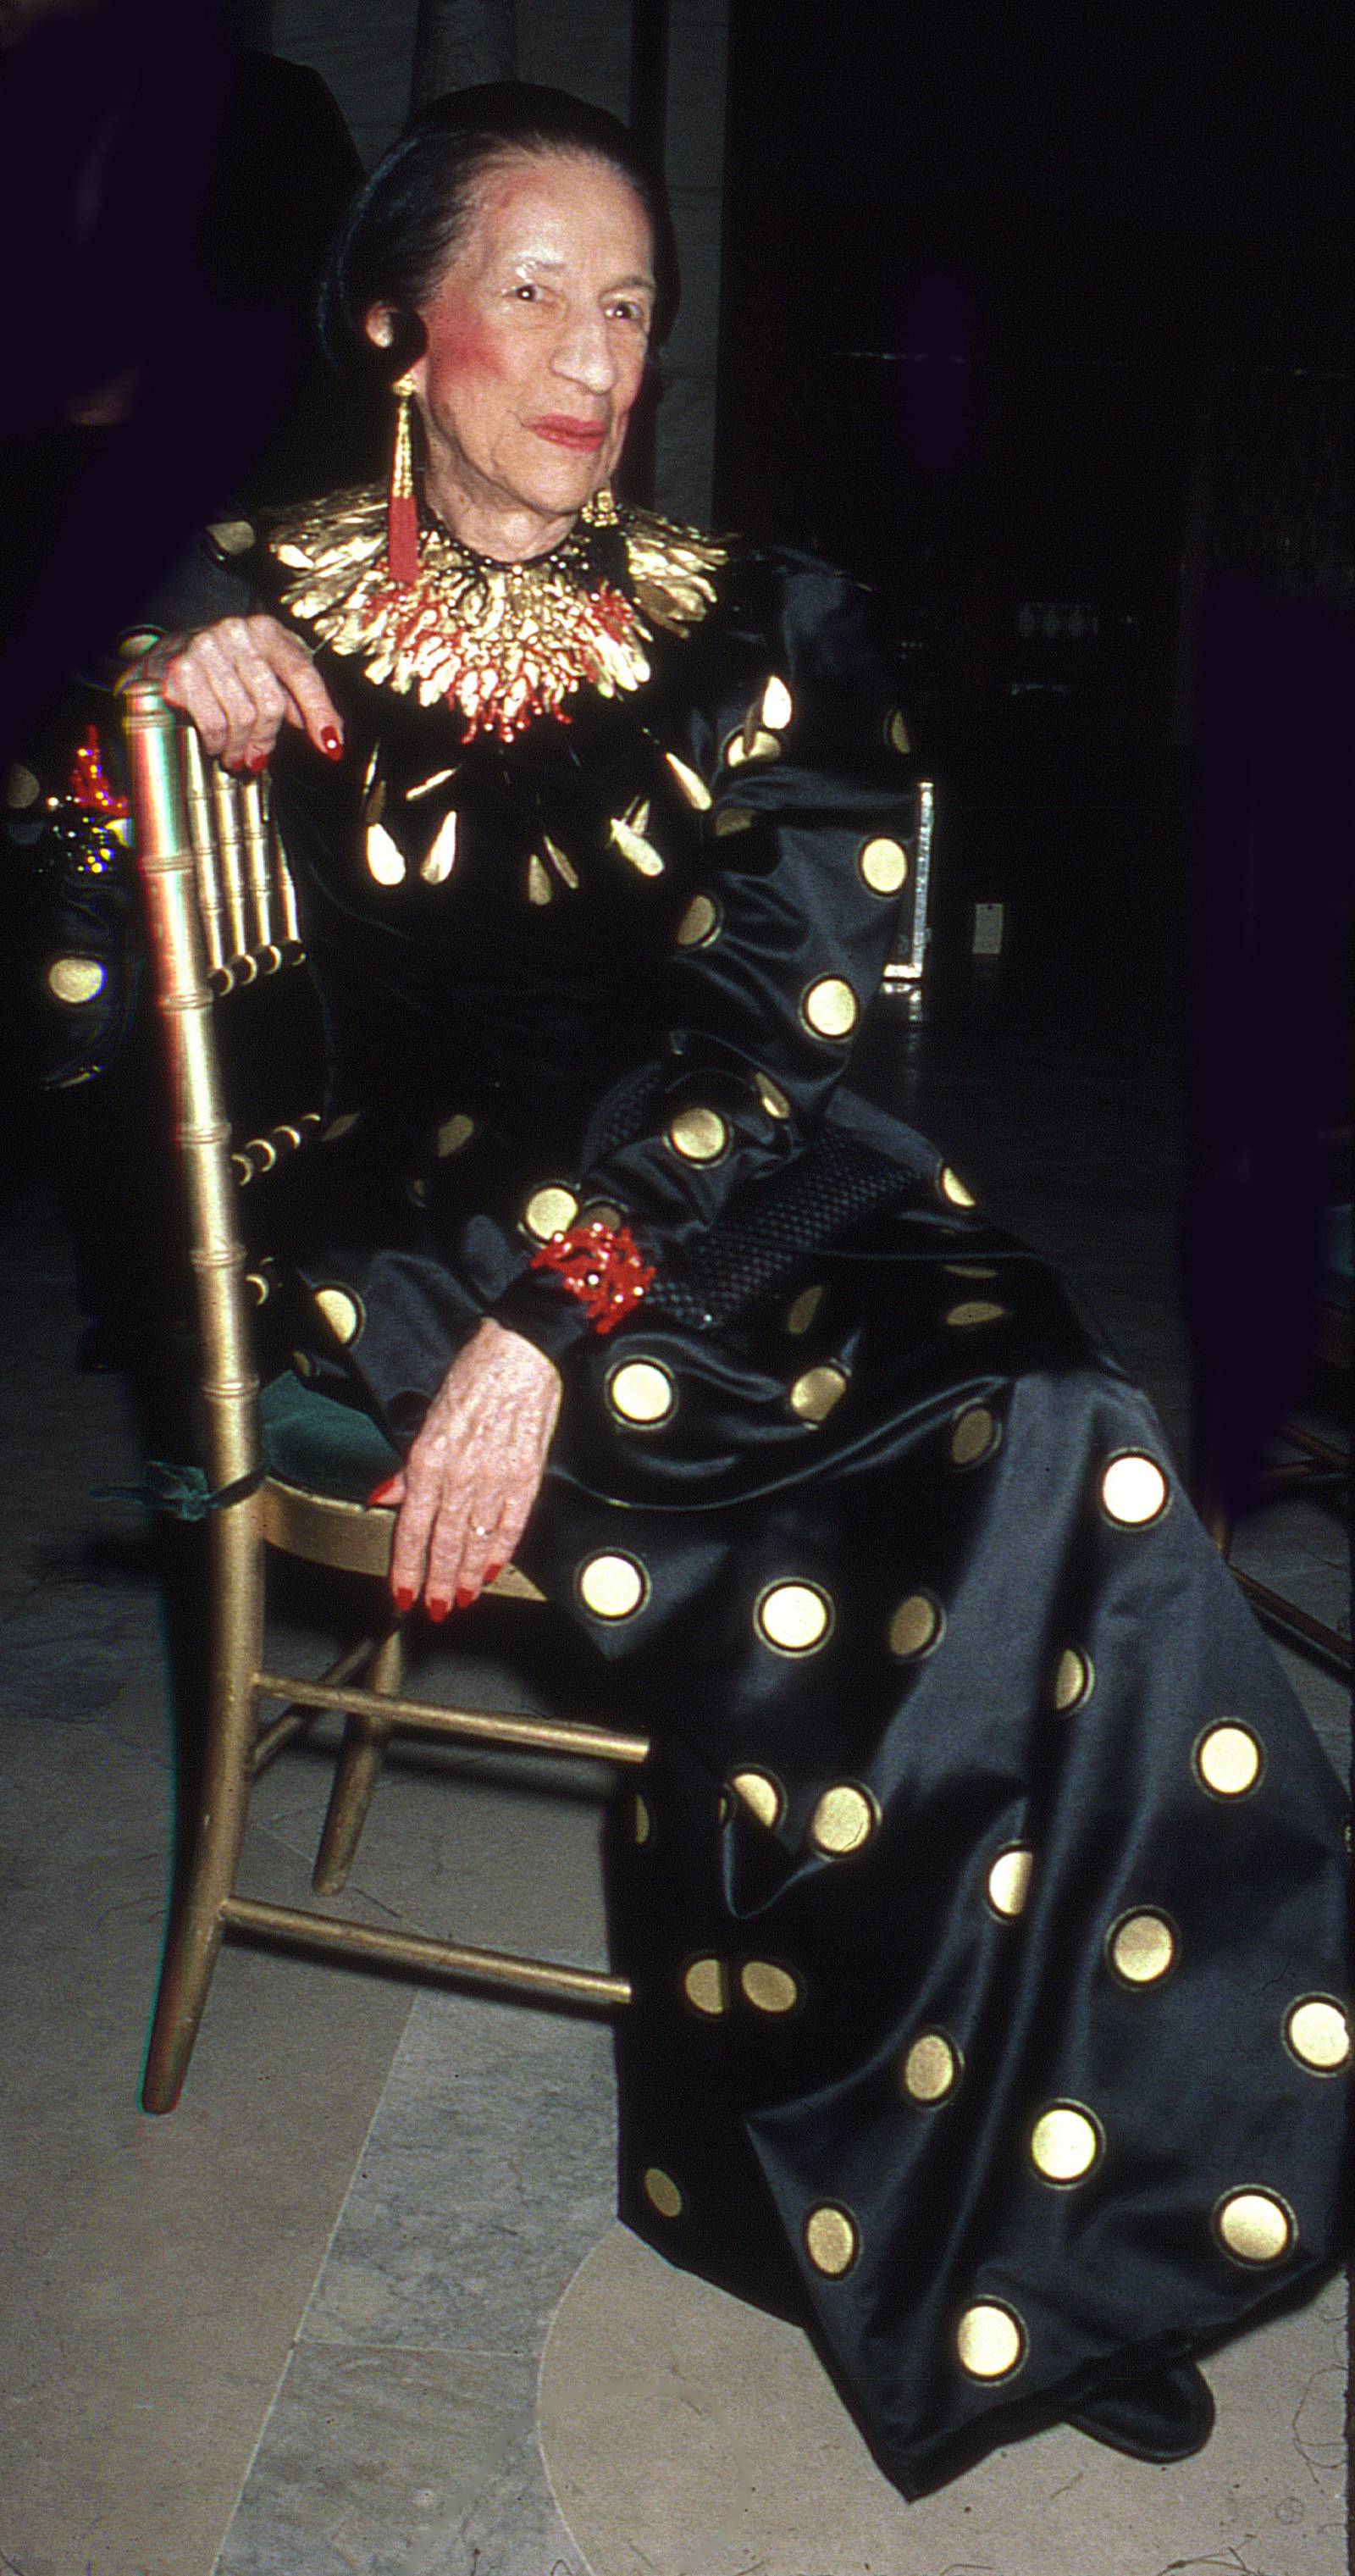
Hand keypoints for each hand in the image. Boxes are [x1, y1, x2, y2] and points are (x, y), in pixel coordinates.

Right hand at [150, 613, 343, 771]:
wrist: (169, 650)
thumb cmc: (229, 664)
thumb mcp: (268, 669)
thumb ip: (298, 696)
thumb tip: (329, 734)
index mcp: (267, 631)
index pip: (302, 674)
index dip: (320, 713)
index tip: (332, 746)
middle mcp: (237, 633)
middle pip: (270, 703)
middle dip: (267, 740)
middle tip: (259, 760)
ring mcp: (207, 649)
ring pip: (242, 717)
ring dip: (241, 747)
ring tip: (238, 757)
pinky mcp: (181, 670)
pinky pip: (212, 722)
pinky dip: (218, 743)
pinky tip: (217, 746)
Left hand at [376, 1320, 561, 1618]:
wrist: (521, 1354)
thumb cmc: (472, 1378)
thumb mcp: (428, 1419)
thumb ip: (407, 1467)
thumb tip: (383, 1498)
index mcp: (429, 1459)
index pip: (412, 1527)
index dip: (406, 1566)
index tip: (402, 1592)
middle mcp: (461, 1474)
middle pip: (444, 1542)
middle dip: (437, 1581)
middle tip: (434, 1609)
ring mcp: (496, 1478)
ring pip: (476, 1540)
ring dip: (467, 1574)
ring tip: (461, 1598)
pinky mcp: (527, 1476)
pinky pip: (512, 1525)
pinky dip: (501, 1551)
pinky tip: (492, 1570)